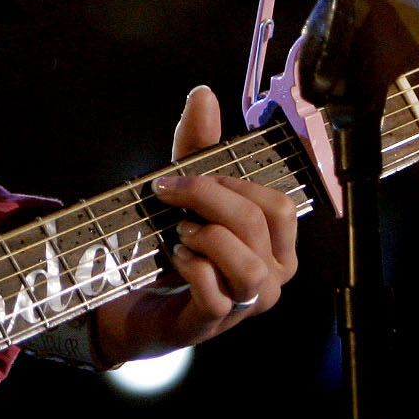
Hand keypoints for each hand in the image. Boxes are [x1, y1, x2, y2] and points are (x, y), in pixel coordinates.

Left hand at [93, 84, 300, 366]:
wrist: (140, 303)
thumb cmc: (179, 246)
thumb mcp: (188, 193)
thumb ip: (197, 146)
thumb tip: (204, 95)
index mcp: (277, 242)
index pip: (278, 204)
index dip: (234, 182)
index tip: (189, 172)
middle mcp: (272, 275)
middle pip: (258, 223)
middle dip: (209, 197)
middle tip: (169, 193)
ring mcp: (247, 303)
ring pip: (248, 265)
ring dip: (207, 237)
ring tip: (180, 232)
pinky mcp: (214, 323)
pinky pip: (217, 296)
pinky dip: (193, 269)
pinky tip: (176, 258)